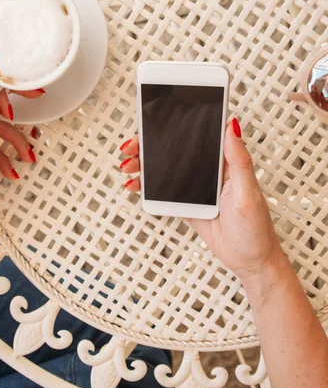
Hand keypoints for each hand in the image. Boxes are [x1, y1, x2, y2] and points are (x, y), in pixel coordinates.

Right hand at [119, 119, 285, 282]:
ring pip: (166, 169)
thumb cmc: (257, 229)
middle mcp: (210, 171)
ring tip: (128, 167)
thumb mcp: (248, 193)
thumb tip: (231, 127)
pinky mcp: (189, 204)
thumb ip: (239, 161)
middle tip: (132, 149)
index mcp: (226, 163)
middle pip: (175, 151)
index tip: (153, 125)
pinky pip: (165, 192)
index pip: (197, 137)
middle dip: (149, 146)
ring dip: (145, 166)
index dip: (174, 127)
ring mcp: (197, 188)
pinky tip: (136, 185)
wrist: (251, 262)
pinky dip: (148, 187)